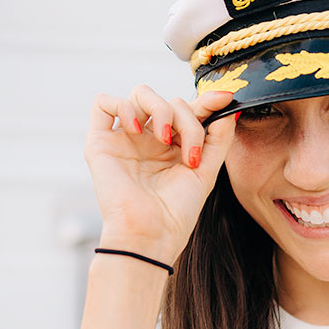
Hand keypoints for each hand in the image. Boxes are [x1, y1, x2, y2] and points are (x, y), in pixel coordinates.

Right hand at [84, 85, 236, 264]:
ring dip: (160, 109)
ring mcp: (125, 139)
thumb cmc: (176, 213)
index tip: (225, 98)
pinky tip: (137, 131)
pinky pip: (103, 103)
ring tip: (165, 139)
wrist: (150, 234)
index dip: (206, 100)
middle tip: (191, 153)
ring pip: (140, 94)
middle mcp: (149, 140)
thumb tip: (228, 109)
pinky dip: (122, 106)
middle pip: (169, 101)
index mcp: (173, 147)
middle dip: (187, 119)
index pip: (188, 111)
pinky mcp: (101, 143)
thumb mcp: (206, 173)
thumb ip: (218, 140)